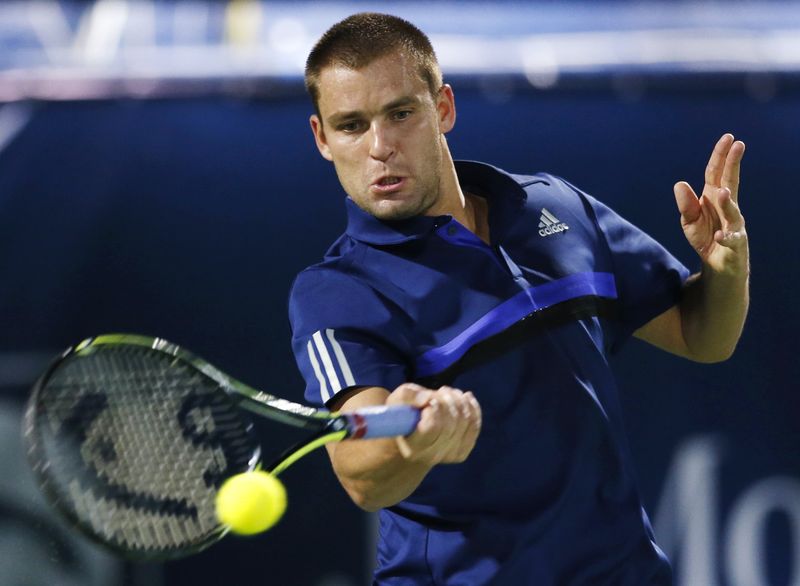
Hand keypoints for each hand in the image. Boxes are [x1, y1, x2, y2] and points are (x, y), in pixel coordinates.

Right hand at [386, 383, 480, 465]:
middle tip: (440, 391)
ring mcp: (448, 456)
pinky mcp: (461, 453)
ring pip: (465, 421)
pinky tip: (465, 398)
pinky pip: (474, 426)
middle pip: (451, 422)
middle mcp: (431, 456)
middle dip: (448, 400)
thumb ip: (408, 396)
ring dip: (459, 401)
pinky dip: (472, 408)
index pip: (433, 425)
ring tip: (448, 394)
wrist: (410, 434)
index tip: (430, 398)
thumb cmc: (402, 415)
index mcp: (412, 446)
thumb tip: (428, 399)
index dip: (436, 406)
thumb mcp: (397, 401)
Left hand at [674, 133, 747, 276]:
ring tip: (722, 192)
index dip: (720, 156)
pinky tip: (719, 236)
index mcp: (713, 197)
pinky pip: (731, 239)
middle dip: (733, 164)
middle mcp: (727, 207)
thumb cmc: (705, 237)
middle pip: (730, 182)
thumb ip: (686, 204)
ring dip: (727, 203)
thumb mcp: (689, 221)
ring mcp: (734, 224)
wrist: (718, 262)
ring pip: (733, 211)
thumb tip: (679, 184)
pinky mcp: (735, 243)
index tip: (728, 138)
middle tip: (738, 145)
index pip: (716, 173)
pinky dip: (725, 238)